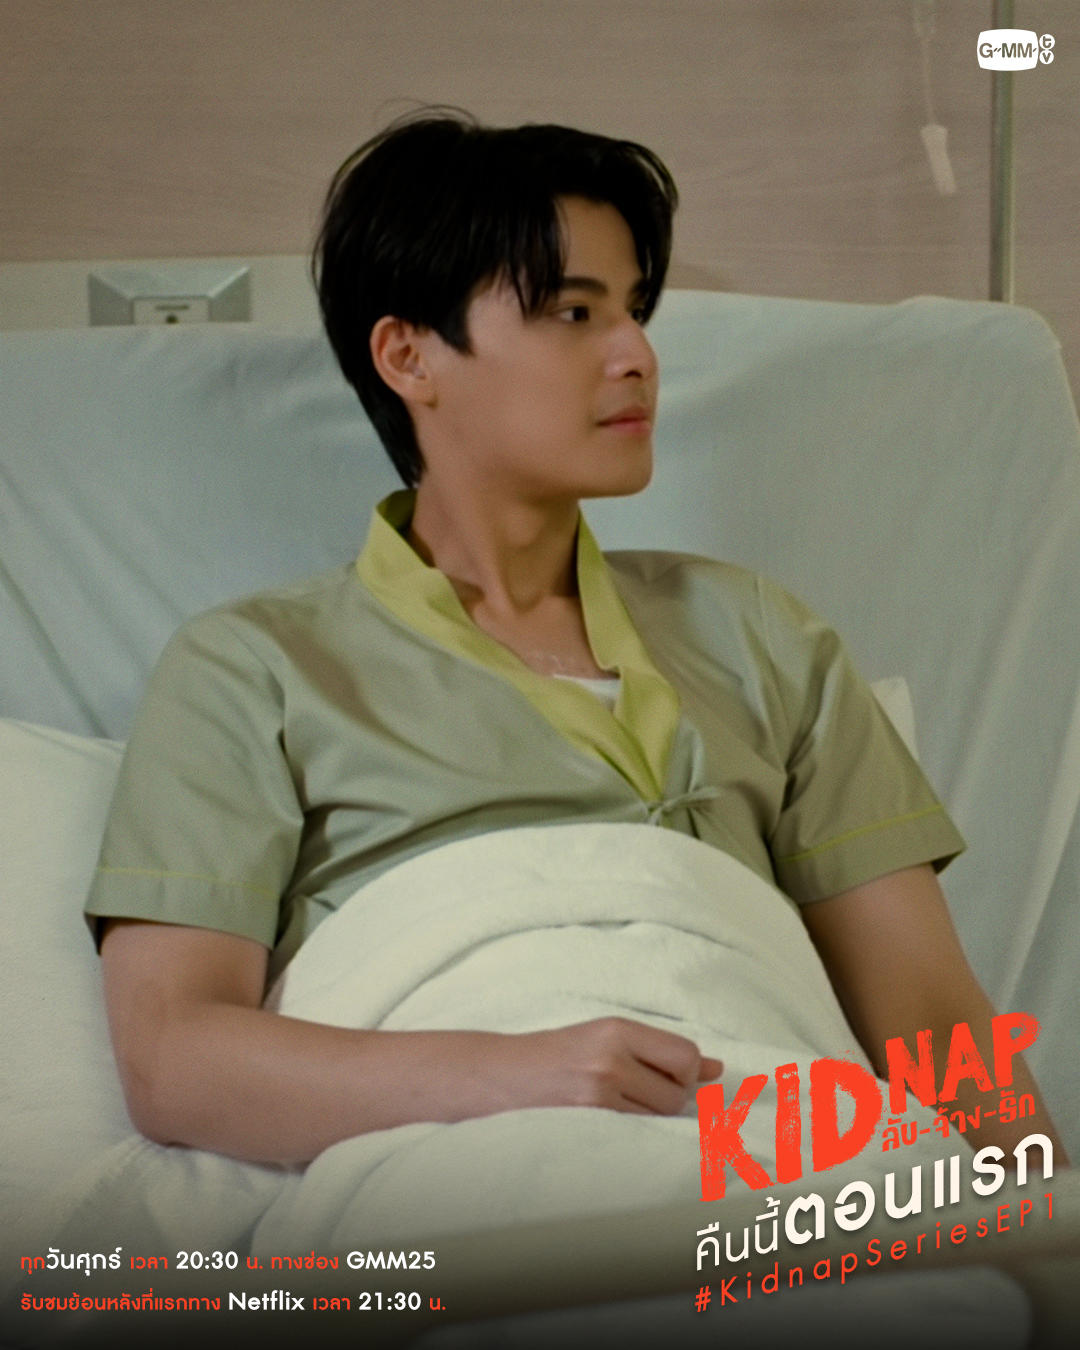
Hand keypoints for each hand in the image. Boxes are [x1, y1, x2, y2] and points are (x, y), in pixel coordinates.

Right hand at [486, 1016, 722, 1116]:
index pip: (685, 1055)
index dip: (685, 1072)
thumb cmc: (561, 1054)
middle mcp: (611, 1058)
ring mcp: (599, 1094)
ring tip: (620, 1105)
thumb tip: (717, 1069)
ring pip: (659, 1118)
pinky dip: (634, 1133)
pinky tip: (611, 1121)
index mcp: (618, 1030)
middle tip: (636, 1092)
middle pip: (677, 1093)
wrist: (505, 1075)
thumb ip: (661, 1052)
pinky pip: (638, 1135)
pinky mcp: (589, 1123)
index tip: (667, 1076)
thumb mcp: (609, 1037)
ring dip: (650, 1118)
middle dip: (668, 1099)